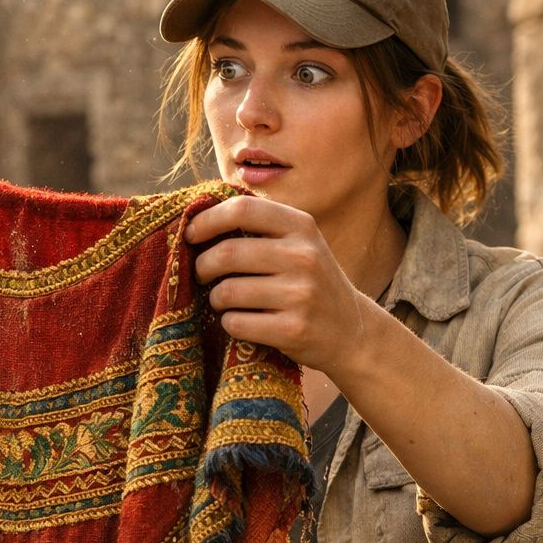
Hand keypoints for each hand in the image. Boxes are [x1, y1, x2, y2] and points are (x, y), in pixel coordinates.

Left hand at [186, 197, 370, 371]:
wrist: (352, 332)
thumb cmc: (310, 283)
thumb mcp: (298, 245)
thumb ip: (260, 228)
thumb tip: (197, 218)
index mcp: (301, 226)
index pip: (242, 209)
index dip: (207, 220)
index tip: (190, 234)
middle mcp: (304, 256)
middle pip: (227, 253)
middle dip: (203, 266)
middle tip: (202, 275)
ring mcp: (301, 294)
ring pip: (227, 291)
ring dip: (216, 299)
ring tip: (225, 301)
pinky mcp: (294, 329)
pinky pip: (236, 323)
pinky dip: (230, 323)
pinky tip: (242, 322)